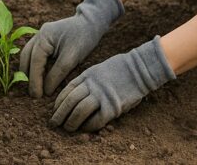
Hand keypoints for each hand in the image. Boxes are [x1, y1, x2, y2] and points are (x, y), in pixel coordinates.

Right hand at [19, 0, 123, 96]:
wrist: (92, 23)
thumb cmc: (84, 38)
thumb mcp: (71, 58)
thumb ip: (57, 74)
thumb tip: (45, 91)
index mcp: (44, 36)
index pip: (35, 62)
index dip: (34, 81)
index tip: (37, 96)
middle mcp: (38, 35)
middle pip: (27, 59)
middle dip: (29, 77)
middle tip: (34, 94)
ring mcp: (40, 36)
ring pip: (28, 57)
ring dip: (29, 72)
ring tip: (35, 88)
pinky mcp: (45, 40)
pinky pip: (34, 54)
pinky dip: (34, 66)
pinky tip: (40, 77)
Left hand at [50, 36, 175, 131]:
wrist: (142, 68)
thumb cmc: (123, 69)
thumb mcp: (101, 68)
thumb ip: (89, 80)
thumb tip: (77, 95)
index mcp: (88, 74)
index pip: (67, 90)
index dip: (58, 102)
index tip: (55, 109)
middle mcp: (92, 85)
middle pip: (69, 102)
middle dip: (60, 114)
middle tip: (55, 123)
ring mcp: (102, 96)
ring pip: (79, 112)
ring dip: (71, 122)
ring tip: (68, 128)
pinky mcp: (112, 107)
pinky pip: (95, 121)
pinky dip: (88, 126)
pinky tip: (85, 128)